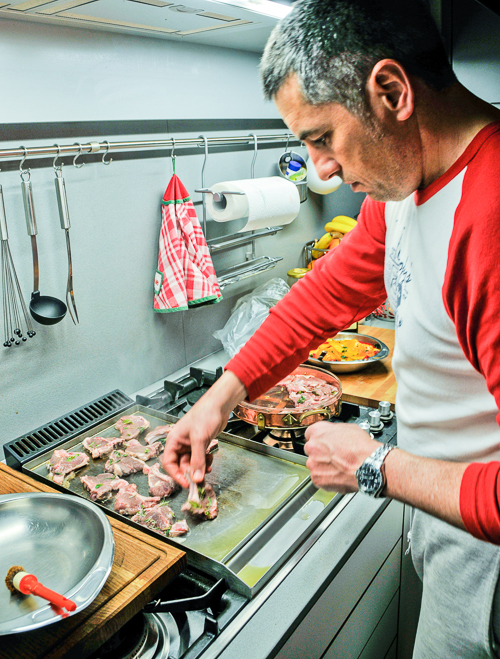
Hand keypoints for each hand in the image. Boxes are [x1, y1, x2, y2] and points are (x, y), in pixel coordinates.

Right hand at [161, 370, 246, 487]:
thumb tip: (196, 479)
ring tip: (208, 467)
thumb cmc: (205, 416)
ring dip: (199, 468)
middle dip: (191, 473)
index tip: (187, 484)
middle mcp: (180, 444)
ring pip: (192, 463)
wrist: (219, 405)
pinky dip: (205, 462)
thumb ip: (197, 460)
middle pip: (181, 465)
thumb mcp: (199, 439)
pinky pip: (200, 458)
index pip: (169, 463)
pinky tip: (211, 460)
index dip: (176, 475)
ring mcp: (190, 444)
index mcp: (173, 441)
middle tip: (201, 479)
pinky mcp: (200, 444)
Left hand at [304, 421, 380, 491]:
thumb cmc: (361, 448)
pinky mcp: (317, 478)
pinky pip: (319, 477)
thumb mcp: (349, 428)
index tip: (324, 444)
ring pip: (315, 464)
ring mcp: (313, 463)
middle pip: (311, 449)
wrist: (369, 466)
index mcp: (318, 431)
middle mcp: (312, 446)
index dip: (320, 440)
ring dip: (323, 466)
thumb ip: (334, 432)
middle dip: (320, 453)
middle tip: (334, 456)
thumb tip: (334, 435)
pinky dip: (326, 478)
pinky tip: (338, 475)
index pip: (310, 434)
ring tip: (338, 467)